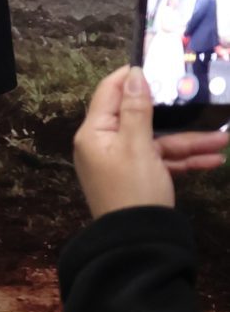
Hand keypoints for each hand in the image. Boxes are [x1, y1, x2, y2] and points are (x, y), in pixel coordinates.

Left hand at [73, 65, 227, 218]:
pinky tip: (212, 162)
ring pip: (159, 142)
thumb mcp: (138, 146)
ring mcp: (123, 162)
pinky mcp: (139, 178)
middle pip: (141, 118)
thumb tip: (133, 74)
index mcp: (94, 133)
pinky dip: (185, 161)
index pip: (110, 92)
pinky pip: (163, 162)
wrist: (138, 246)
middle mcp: (105, 144)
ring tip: (223, 141)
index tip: (159, 65)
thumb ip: (136, 109)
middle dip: (176, 116)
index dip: (132, 77)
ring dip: (190, 142)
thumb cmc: (133, 192)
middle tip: (201, 101)